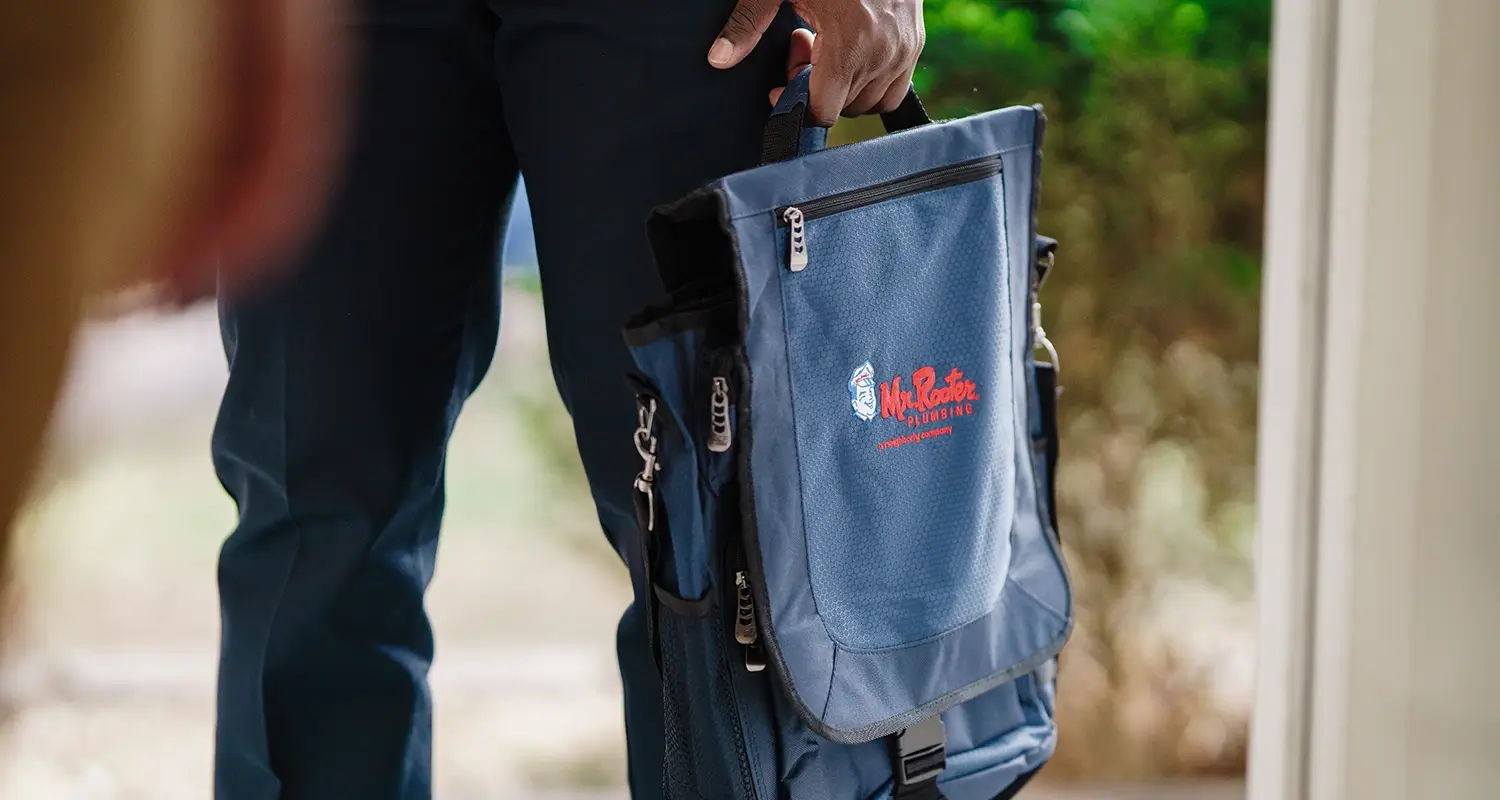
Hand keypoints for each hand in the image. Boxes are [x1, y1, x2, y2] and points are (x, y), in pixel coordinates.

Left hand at [708, 0, 923, 125]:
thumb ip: (748, 22)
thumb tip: (719, 58)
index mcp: (849, 41)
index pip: (824, 111)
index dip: (796, 105)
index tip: (780, 85)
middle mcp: (882, 52)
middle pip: (842, 107)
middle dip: (815, 88)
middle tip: (802, 47)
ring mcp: (903, 50)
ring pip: (868, 102)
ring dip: (842, 85)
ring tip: (827, 46)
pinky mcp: (914, 44)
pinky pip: (893, 90)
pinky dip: (869, 81)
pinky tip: (851, 50)